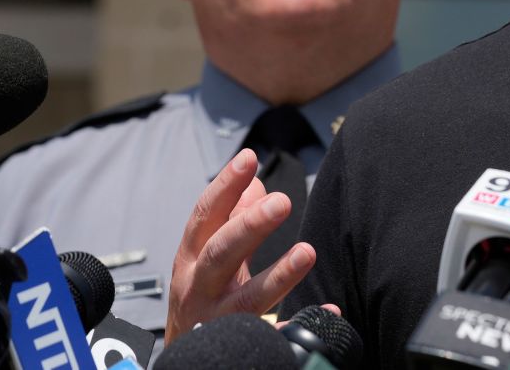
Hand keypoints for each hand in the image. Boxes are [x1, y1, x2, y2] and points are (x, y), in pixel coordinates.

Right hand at [165, 148, 316, 342]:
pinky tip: (327, 312)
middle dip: (249, 227)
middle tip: (282, 202)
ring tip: (307, 252)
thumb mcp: (205, 254)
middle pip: (220, 253)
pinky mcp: (238, 347)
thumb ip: (230, 219)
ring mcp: (219, 320)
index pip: (206, 215)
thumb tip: (254, 182)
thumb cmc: (199, 295)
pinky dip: (298, 326)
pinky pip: (271, 338)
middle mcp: (200, 287)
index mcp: (192, 257)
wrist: (182, 359)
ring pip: (247, 299)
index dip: (225, 185)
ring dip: (278, 276)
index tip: (248, 158)